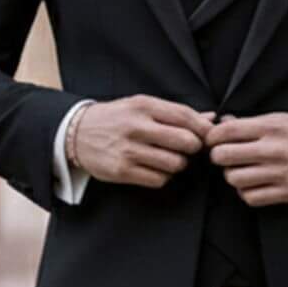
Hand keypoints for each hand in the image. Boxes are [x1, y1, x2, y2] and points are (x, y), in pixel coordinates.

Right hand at [71, 96, 214, 189]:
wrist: (76, 133)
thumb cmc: (116, 119)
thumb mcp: (141, 106)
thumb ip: (175, 113)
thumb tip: (211, 118)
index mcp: (144, 106)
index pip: (185, 117)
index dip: (204, 129)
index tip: (210, 135)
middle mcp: (136, 127)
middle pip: (185, 142)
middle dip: (194, 148)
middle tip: (189, 148)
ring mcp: (128, 150)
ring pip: (175, 164)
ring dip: (178, 164)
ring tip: (170, 158)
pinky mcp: (122, 171)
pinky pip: (159, 179)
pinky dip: (163, 177)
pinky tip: (155, 169)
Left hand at [206, 113, 287, 205]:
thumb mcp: (281, 119)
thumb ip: (251, 123)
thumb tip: (223, 124)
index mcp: (271, 127)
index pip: (226, 131)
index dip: (212, 137)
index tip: (213, 141)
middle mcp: (274, 149)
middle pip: (224, 157)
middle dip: (218, 157)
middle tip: (225, 157)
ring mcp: (281, 173)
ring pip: (234, 179)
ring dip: (232, 175)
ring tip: (240, 171)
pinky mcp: (287, 192)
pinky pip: (251, 197)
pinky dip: (246, 192)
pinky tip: (252, 185)